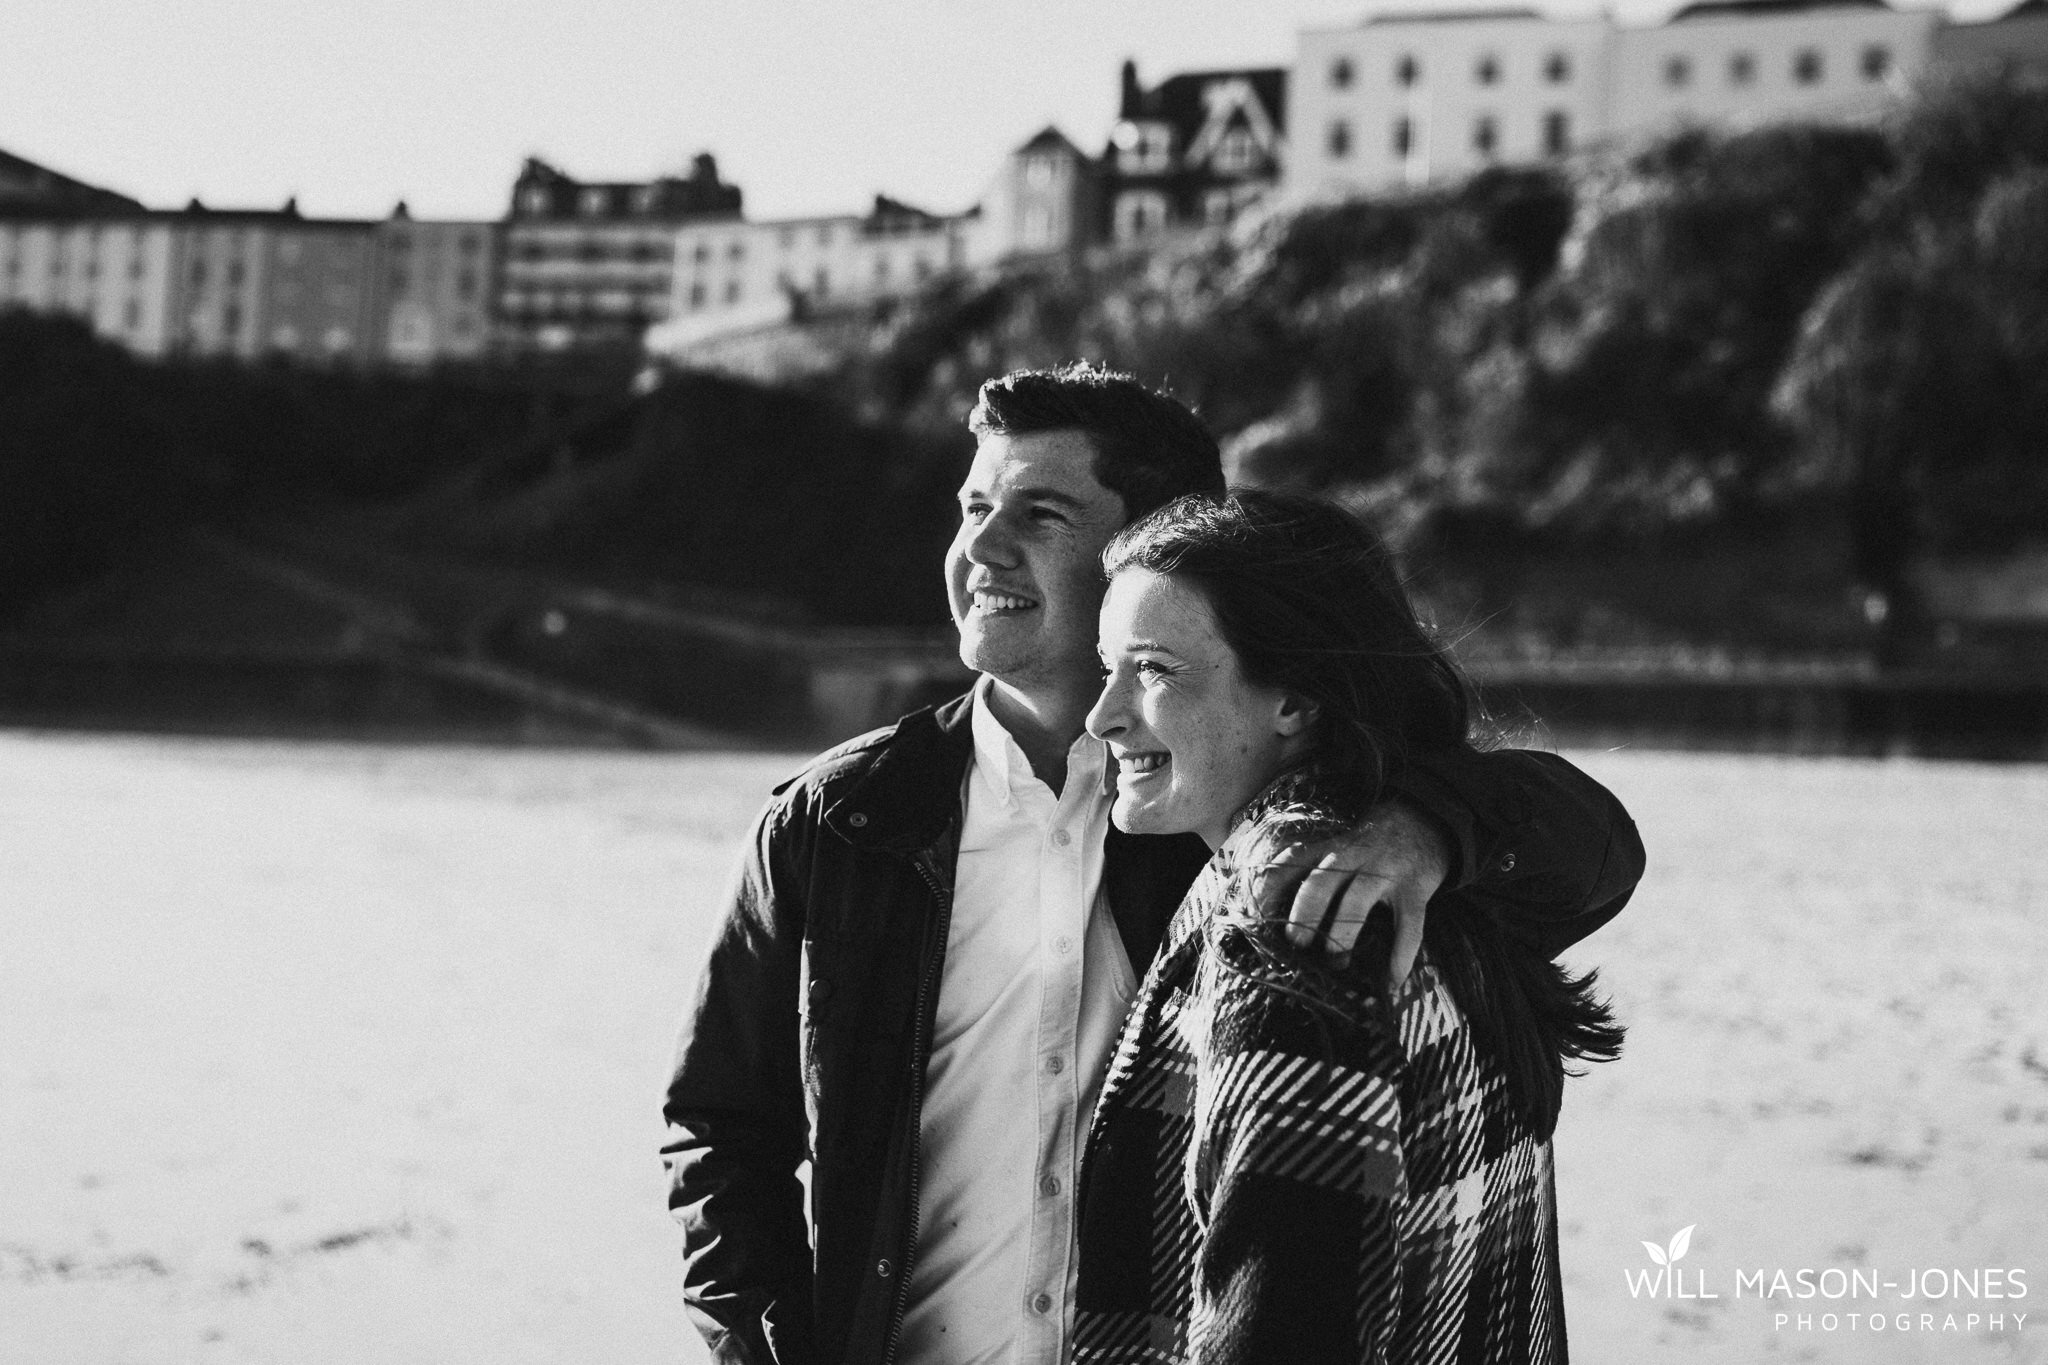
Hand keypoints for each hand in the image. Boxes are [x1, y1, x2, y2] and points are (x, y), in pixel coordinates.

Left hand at [1248, 798, 1449, 988]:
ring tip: (1336, 962)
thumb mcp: (1338, 847)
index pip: (1289, 863)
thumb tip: (1277, 915)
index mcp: (1328, 849)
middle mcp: (1352, 857)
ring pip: (1357, 901)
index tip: (1254, 918)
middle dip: (1303, 914)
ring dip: (1342, 934)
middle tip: (1295, 944)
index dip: (1268, 890)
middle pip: (1319, 882)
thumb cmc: (1371, 845)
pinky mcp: (1415, 889)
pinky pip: (1408, 925)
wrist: (1424, 820)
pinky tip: (1392, 981)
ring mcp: (1384, 872)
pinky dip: (1401, 955)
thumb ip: (1313, 870)